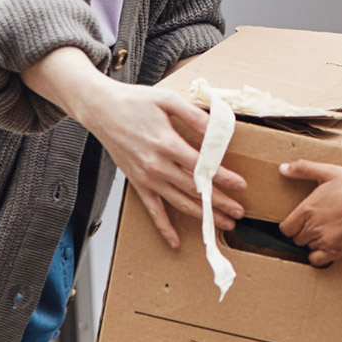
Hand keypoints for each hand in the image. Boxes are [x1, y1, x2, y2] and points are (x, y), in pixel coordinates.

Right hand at [23, 48, 245, 250]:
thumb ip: (194, 116)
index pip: (201, 167)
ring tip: (222, 223)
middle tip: (239, 213)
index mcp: (166, 143)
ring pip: (179, 202)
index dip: (223, 178)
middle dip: (219, 203)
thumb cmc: (134, 102)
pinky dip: (163, 227)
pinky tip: (174, 241)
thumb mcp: (168, 100)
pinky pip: (152, 209)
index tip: (241, 186)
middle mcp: (156, 165)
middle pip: (194, 189)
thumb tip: (217, 130)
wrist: (101, 109)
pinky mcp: (137, 182)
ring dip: (201, 215)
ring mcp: (146, 177)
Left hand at [278, 159, 341, 265]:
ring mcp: (323, 241)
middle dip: (304, 232)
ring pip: (308, 247)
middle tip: (317, 223)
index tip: (301, 220)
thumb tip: (283, 168)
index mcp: (307, 209)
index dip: (292, 225)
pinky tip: (327, 246)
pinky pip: (317, 260)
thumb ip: (304, 169)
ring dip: (314, 241)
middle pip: (297, 238)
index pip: (286, 228)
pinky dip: (319, 255)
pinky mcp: (336, 251)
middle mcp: (312, 227)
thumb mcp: (329, 172)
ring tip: (327, 231)